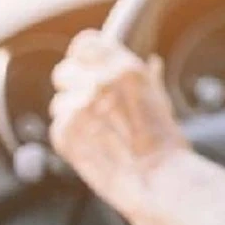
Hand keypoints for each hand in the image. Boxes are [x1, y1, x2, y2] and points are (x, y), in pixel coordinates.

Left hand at [49, 30, 189, 203]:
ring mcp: (77, 109)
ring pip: (60, 102)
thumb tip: (151, 63)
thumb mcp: (162, 101)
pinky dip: (71, 135)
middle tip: (93, 104)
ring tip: (98, 132)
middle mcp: (98, 84)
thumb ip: (147, 78)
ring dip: (73, 113)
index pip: (85, 43)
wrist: (157, 180)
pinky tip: (93, 146)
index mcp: (125, 69)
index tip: (88, 65)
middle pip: (65, 70)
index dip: (86, 56)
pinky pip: (58, 126)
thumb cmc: (166, 144)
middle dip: (75, 85)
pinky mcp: (63, 133)